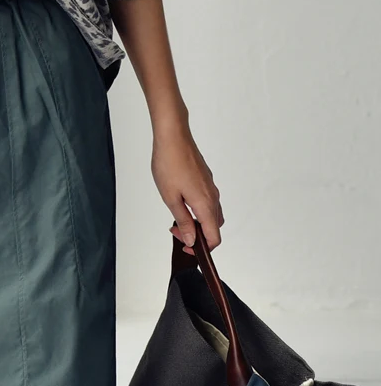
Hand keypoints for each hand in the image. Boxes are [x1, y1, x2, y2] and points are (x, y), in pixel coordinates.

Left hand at [150, 119, 222, 251]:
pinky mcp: (206, 179)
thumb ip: (183, 221)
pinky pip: (208, 201)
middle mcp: (213, 197)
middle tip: (177, 230)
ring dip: (198, 222)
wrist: (173, 137)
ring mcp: (211, 187)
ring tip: (177, 217)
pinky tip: (181, 201)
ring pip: (211, 214)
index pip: (214, 237)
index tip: (185, 246)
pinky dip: (198, 209)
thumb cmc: (170, 163)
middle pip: (215, 227)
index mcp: (205, 205)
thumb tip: (191, 240)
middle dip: (198, 235)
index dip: (201, 248)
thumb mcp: (171, 198)